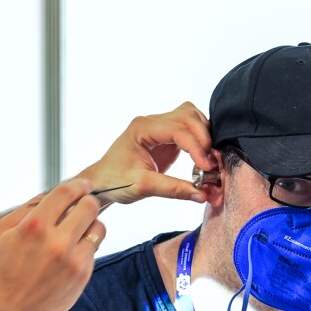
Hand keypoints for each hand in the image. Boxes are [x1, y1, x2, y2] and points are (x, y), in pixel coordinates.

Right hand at [0, 178, 104, 310]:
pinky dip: (86, 247)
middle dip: (88, 202)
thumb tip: (56, 194)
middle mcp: (56, 241)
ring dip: (91, 224)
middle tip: (83, 205)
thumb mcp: (5, 232)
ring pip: (98, 227)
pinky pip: (94, 249)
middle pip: (89, 206)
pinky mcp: (83, 274)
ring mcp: (73, 259)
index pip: (67, 192)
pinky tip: (71, 253)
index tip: (83, 186)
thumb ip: (29, 208)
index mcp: (35, 226)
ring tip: (78, 230)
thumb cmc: (6, 268)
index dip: (79, 185)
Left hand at [75, 102, 212, 205]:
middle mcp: (152, 123)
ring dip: (203, 136)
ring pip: (191, 118)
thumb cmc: (114, 181)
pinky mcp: (165, 138)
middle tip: (209, 164)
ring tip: (206, 160)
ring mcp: (159, 128)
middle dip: (203, 138)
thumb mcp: (142, 186)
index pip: (178, 129)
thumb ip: (173, 189)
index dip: (196, 146)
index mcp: (142, 129)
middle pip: (188, 117)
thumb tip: (200, 194)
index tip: (206, 166)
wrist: (101, 183)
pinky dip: (199, 141)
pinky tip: (200, 159)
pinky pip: (188, 131)